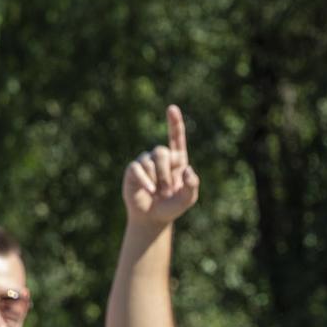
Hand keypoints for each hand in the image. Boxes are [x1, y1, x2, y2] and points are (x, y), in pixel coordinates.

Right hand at [121, 104, 199, 229]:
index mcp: (177, 160)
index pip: (176, 137)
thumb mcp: (188, 198)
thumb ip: (192, 184)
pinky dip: (145, 179)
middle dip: (165, 172)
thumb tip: (187, 169)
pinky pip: (137, 168)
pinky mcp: (133, 170)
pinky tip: (149, 190)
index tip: (171, 109)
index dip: (174, 123)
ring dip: (156, 179)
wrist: (153, 217)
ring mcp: (146, 162)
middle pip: (162, 151)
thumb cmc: (172, 206)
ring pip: (150, 160)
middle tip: (167, 190)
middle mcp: (161, 157)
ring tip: (157, 192)